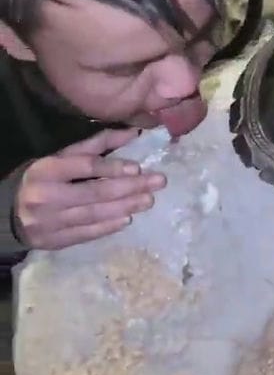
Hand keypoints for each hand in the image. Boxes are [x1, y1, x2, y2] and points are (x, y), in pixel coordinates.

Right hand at [13, 129, 165, 250]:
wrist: (10, 214)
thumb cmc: (44, 179)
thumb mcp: (61, 158)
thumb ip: (96, 145)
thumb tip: (134, 133)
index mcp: (48, 170)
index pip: (85, 167)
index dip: (113, 167)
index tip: (138, 167)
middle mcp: (48, 196)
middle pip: (95, 192)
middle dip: (130, 187)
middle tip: (157, 182)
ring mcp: (50, 222)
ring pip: (95, 214)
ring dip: (126, 206)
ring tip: (148, 200)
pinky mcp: (55, 241)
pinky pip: (87, 233)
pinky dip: (109, 226)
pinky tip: (127, 218)